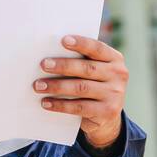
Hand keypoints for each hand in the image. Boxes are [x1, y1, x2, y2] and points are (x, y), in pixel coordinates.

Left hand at [35, 34, 127, 148]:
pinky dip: (60, 105)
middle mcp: (118, 74)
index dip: (81, 44)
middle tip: (43, 64)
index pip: (97, 48)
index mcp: (114, 59)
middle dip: (63, 66)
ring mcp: (115, 94)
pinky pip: (79, 107)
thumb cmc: (91, 84)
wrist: (106, 115)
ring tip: (38, 85)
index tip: (63, 40)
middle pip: (87, 68)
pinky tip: (46, 102)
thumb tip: (49, 54)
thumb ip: (80, 60)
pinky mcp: (108, 111)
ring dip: (57, 86)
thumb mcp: (92, 71)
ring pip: (81, 88)